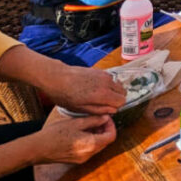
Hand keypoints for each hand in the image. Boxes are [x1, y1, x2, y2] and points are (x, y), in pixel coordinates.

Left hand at [0, 45, 122, 113]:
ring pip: (118, 85)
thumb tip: (113, 110)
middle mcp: (107, 82)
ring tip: (98, 95)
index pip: (122, 101)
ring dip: (112, 91)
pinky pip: (111, 79)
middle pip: (123, 92)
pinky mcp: (100, 70)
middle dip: (116, 99)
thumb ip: (99, 110)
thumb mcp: (80, 108)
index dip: (115, 107)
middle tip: (103, 103)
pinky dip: (108, 84)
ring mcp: (104, 74)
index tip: (105, 109)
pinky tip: (94, 88)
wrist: (57, 77)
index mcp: (103, 94)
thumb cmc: (65, 95)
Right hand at [30, 115, 116, 163]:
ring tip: (88, 124)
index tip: (106, 118)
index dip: (111, 125)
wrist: (37, 149)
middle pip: (105, 142)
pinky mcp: (76, 160)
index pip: (111, 136)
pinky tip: (81, 132)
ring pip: (97, 146)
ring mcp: (82, 159)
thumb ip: (93, 120)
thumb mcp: (76, 123)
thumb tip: (105, 117)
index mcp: (91, 145)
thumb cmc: (54, 135)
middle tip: (98, 119)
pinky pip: (88, 150)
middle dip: (104, 129)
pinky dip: (89, 140)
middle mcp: (88, 155)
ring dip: (97, 135)